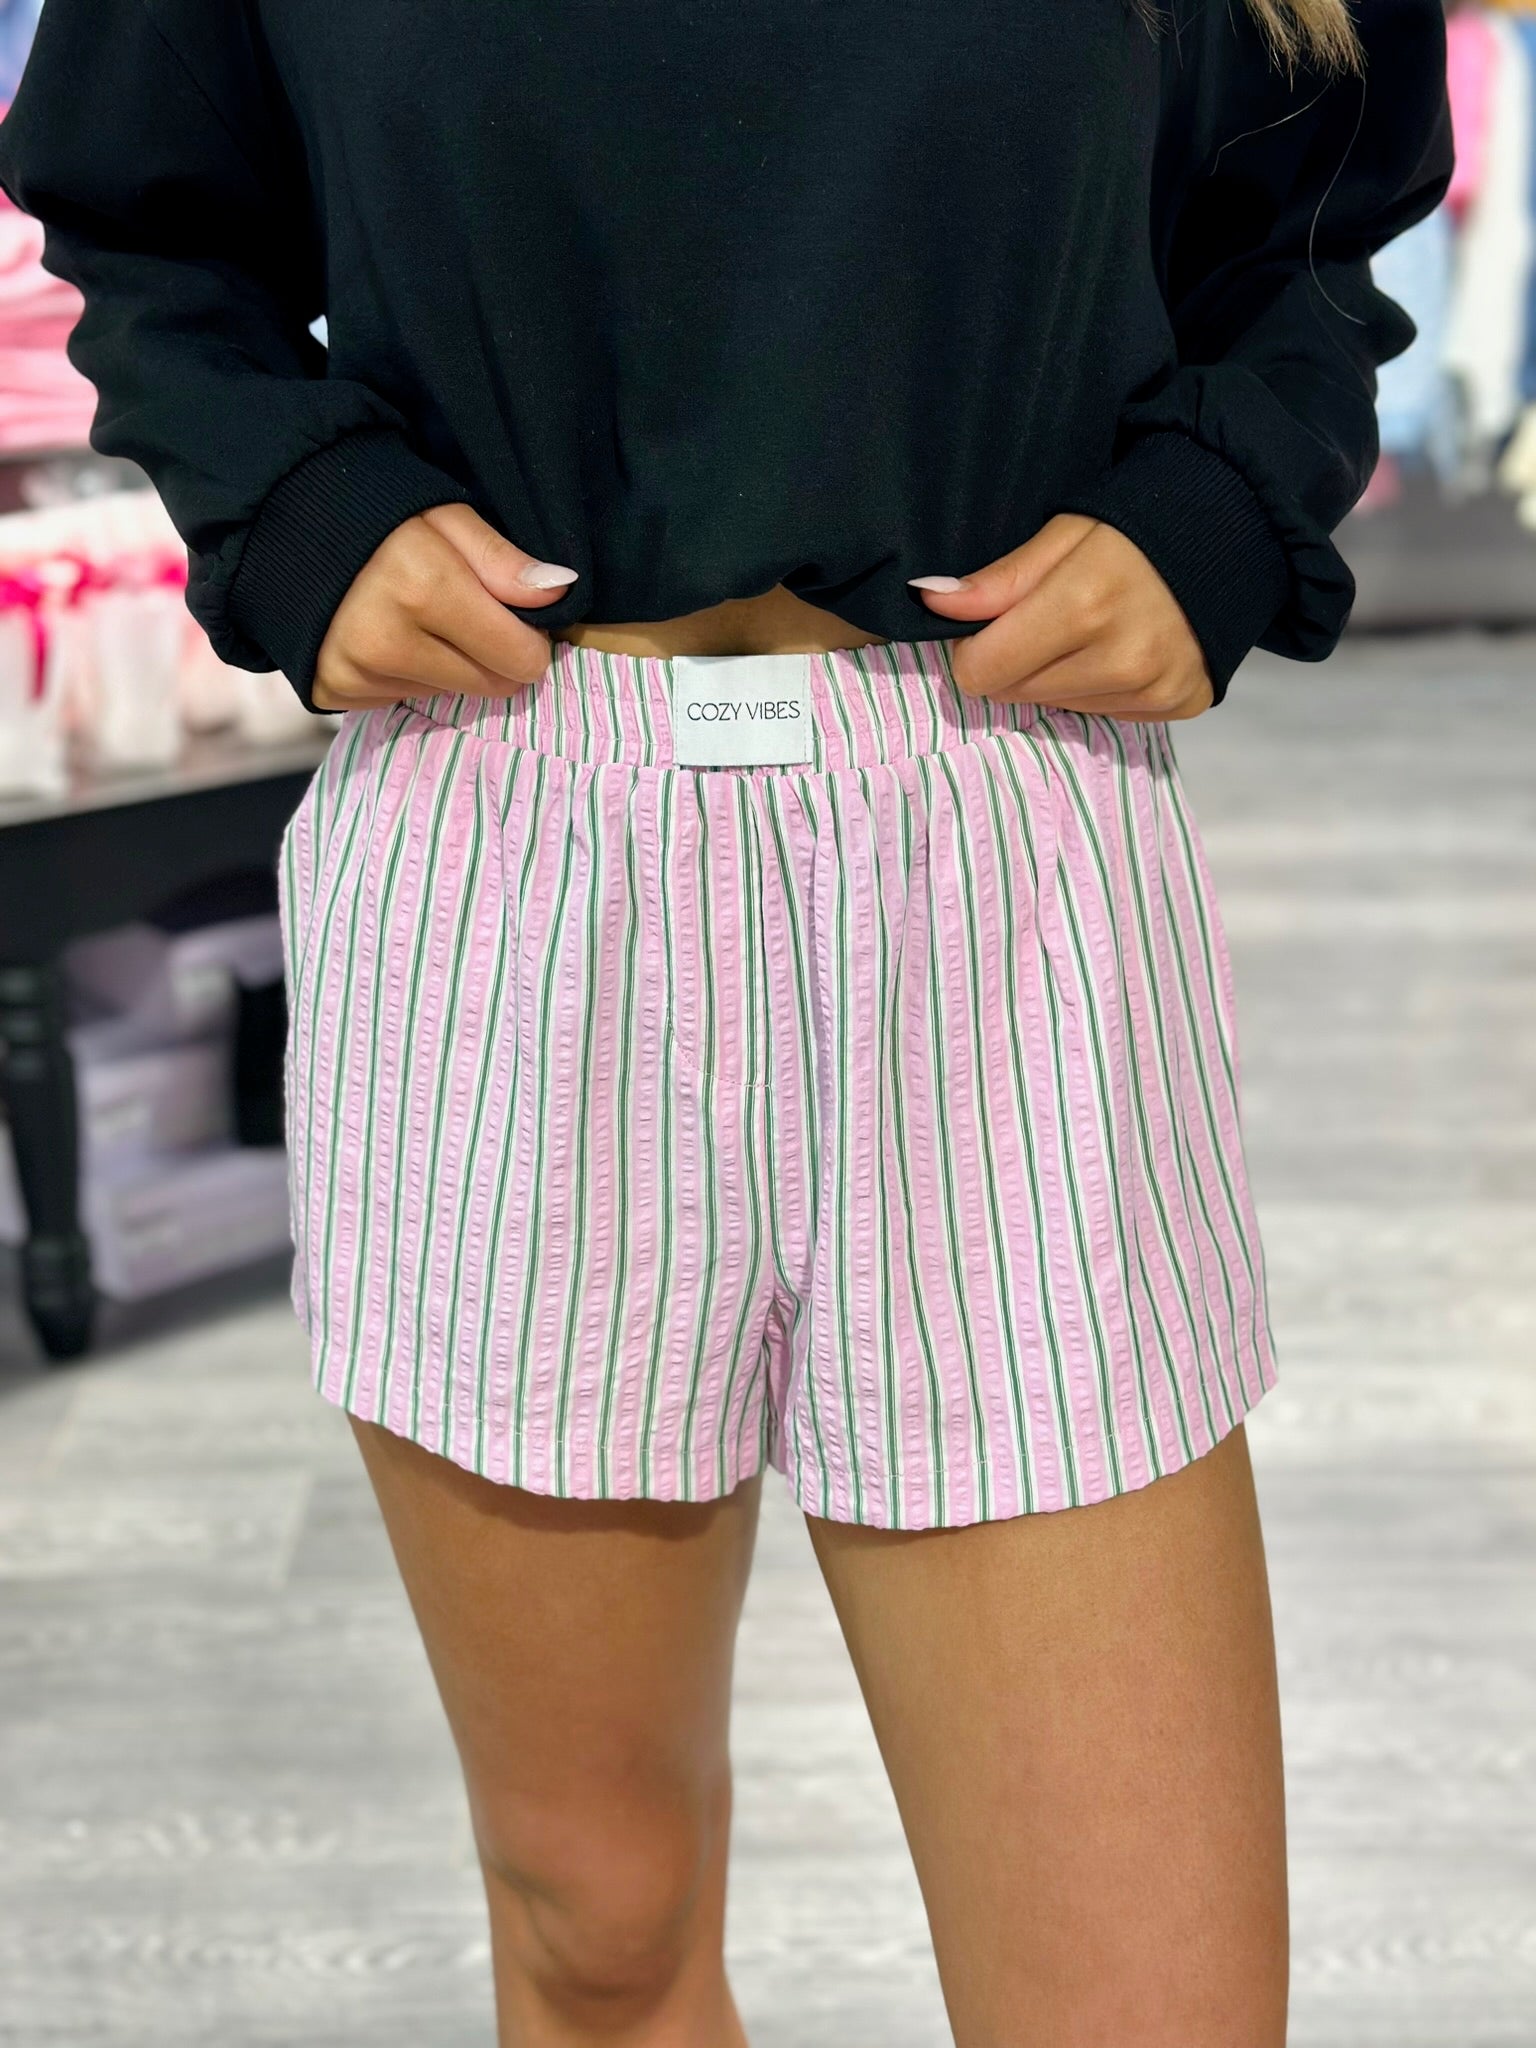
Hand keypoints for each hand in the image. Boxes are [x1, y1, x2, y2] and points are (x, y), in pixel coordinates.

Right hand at [310, 502, 577, 711]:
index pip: (520, 659)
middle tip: (464, 612)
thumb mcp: (447, 515)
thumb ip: (502, 560)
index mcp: (425, 590)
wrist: (282, 522)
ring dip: (447, 665)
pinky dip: (406, 674)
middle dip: (492, 654)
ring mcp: (357, 673)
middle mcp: (388, 643)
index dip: (527, 637)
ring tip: (415, 617)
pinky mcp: (334, 692)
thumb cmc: (379, 512)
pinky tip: (386, 634)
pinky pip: (403, 699)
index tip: (512, 613)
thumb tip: (559, 592)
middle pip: (491, 685)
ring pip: (448, 695)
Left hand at [911, 515, 1213, 719]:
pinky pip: (1107, 714)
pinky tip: (1125, 646)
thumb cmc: (1137, 521)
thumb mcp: (1064, 531)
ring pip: (1059, 707)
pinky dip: (1103, 686)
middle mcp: (1123, 659)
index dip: (976, 647)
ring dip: (1060, 676)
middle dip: (1018, 660)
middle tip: (1050, 618)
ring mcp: (1156, 687)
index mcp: (1083, 607)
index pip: (983, 672)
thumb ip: (998, 579)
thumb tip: (929, 602)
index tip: (993, 622)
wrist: (1233, 527)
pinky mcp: (1180, 703)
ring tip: (1093, 629)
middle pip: (1016, 694)